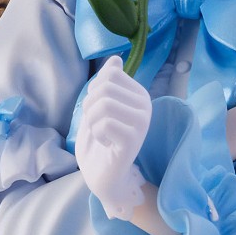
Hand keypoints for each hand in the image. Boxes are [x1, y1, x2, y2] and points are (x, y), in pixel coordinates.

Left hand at [76, 55, 152, 218]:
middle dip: (90, 106)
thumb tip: (116, 59)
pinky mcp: (134, 140)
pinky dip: (97, 134)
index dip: (94, 91)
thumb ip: (107, 83)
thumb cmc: (100, 141)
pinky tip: (105, 144)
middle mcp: (145, 106)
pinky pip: (105, 123)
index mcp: (139, 95)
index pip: (110, 75)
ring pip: (104, 104)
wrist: (102, 175)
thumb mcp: (98, 106)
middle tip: (96, 124)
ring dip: (92, 121)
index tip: (99, 111)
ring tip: (100, 134)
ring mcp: (142, 123)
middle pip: (105, 88)